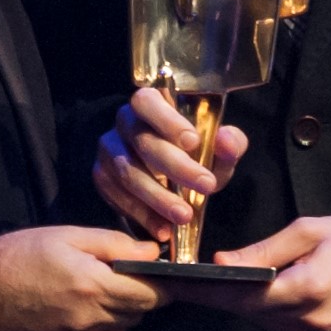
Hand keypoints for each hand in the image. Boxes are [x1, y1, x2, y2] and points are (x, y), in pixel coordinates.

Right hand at [0, 226, 167, 330]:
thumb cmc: (18, 257)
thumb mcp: (66, 237)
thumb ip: (114, 245)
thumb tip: (153, 254)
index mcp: (94, 287)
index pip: (152, 295)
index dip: (162, 285)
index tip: (160, 277)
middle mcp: (91, 322)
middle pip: (138, 314)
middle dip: (136, 296)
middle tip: (116, 277)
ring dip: (116, 314)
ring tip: (90, 293)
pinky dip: (96, 330)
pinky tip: (73, 312)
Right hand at [91, 88, 249, 241]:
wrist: (169, 177)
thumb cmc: (194, 155)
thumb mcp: (216, 148)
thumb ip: (229, 143)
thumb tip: (227, 140)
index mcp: (150, 103)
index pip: (148, 102)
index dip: (167, 121)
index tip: (193, 142)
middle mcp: (124, 121)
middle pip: (143, 141)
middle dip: (176, 167)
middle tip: (205, 186)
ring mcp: (109, 149)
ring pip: (128, 172)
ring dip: (158, 197)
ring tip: (184, 215)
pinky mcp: (101, 177)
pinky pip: (118, 197)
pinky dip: (143, 215)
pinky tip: (164, 228)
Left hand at [176, 217, 330, 330]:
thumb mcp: (310, 232)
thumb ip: (265, 251)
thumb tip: (222, 262)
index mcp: (307, 288)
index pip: (242, 294)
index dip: (205, 291)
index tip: (176, 284)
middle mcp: (308, 322)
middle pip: (248, 310)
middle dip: (221, 294)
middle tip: (190, 278)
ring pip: (262, 322)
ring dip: (244, 302)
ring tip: (220, 282)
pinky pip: (280, 328)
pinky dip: (267, 311)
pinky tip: (261, 292)